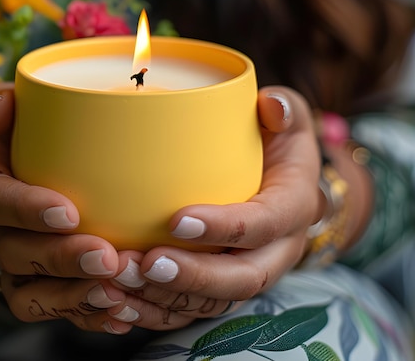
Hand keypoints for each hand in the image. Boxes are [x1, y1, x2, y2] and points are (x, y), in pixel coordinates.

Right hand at [0, 82, 130, 331]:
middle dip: (61, 259)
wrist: (28, 168)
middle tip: (107, 257)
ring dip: (74, 296)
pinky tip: (120, 313)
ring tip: (117, 293)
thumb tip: (2, 102)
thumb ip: (7, 103)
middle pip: (16, 253)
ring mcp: (10, 260)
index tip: (69, 212)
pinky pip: (52, 309)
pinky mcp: (33, 284)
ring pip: (30, 293)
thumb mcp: (14, 109)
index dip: (27, 208)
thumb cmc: (27, 132)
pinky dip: (85, 314)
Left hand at [0, 83, 322, 334]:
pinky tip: (122, 302)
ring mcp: (249, 272)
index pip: (263, 224)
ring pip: (212, 302)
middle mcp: (276, 251)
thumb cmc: (279, 145)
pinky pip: (193, 310)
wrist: (284, 182)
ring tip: (121, 280)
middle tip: (145, 263)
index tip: (176, 220)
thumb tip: (271, 104)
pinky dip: (158, 311)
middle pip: (241, 279)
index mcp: (293, 209)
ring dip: (166, 297)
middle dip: (191, 276)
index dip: (223, 228)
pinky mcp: (223, 285)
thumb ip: (285, 111)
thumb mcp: (288, 121)